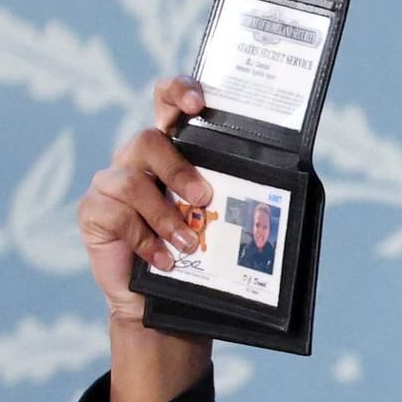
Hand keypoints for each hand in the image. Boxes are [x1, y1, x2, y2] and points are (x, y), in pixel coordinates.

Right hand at [76, 76, 213, 401]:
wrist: (164, 309)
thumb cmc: (198, 265)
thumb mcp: (224, 230)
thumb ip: (241, 201)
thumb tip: (306, 185)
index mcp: (171, 156)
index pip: (167, 105)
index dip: (177, 93)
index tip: (197, 102)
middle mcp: (138, 163)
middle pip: (149, 139)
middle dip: (179, 169)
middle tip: (204, 199)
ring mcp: (112, 185)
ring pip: (132, 179)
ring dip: (166, 216)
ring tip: (189, 246)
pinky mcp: (94, 213)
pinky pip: (116, 213)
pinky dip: (145, 240)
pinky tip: (164, 262)